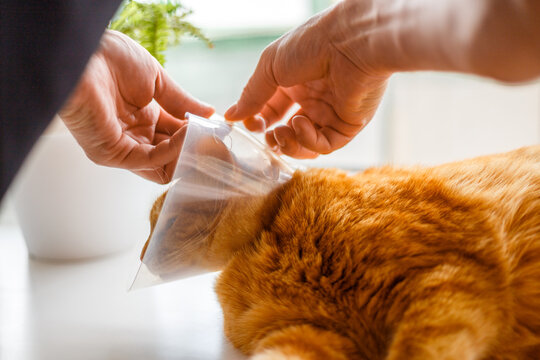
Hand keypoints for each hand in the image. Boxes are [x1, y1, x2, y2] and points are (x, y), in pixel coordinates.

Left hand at [59, 30, 213, 182]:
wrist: (84, 52)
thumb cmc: (110, 59)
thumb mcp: (157, 81)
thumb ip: (182, 102)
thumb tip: (209, 115)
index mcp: (143, 119)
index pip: (176, 139)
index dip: (196, 137)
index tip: (217, 133)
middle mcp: (134, 136)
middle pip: (171, 158)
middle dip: (194, 151)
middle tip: (216, 142)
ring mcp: (122, 148)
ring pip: (164, 166)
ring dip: (186, 151)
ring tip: (202, 134)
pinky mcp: (112, 154)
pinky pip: (150, 161)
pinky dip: (173, 150)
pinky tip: (186, 134)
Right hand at [224, 4, 388, 158]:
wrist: (349, 43)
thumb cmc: (309, 45)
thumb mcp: (270, 68)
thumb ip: (251, 95)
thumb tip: (230, 117)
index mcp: (294, 83)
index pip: (272, 111)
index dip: (258, 122)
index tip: (248, 124)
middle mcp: (312, 99)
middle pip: (288, 131)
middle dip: (274, 139)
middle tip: (268, 135)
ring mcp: (330, 113)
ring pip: (306, 144)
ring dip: (289, 145)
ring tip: (281, 133)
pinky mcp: (347, 125)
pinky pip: (325, 145)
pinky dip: (308, 141)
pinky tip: (300, 123)